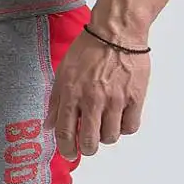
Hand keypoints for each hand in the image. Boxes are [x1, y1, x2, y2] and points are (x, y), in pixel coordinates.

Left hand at [46, 28, 150, 158]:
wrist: (117, 30)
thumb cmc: (89, 49)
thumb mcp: (63, 72)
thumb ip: (55, 102)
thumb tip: (48, 126)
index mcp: (72, 94)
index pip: (65, 133)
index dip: (66, 149)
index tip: (69, 153)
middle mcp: (92, 100)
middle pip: (89, 142)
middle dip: (87, 148)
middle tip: (89, 142)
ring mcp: (115, 99)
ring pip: (110, 137)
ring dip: (106, 136)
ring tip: (105, 123)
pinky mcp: (135, 97)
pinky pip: (130, 127)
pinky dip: (125, 127)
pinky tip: (121, 117)